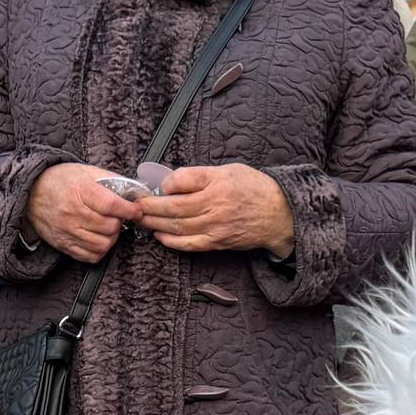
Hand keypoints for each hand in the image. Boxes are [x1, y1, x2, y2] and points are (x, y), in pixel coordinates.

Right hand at [25, 164, 141, 263]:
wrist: (32, 192)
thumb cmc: (61, 180)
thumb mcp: (85, 172)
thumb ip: (110, 180)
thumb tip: (134, 192)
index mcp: (80, 191)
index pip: (111, 205)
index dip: (129, 210)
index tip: (135, 211)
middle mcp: (72, 213)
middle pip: (109, 227)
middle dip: (119, 223)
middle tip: (117, 217)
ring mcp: (67, 231)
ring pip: (102, 244)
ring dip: (111, 238)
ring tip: (108, 229)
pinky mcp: (63, 244)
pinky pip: (90, 256)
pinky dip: (99, 250)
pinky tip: (98, 238)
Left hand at [139, 164, 295, 258]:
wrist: (278, 214)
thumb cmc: (254, 189)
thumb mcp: (230, 170)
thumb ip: (202, 175)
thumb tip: (172, 182)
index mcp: (219, 181)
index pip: (183, 180)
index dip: (165, 184)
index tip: (157, 185)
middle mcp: (216, 204)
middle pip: (174, 206)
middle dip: (150, 206)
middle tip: (136, 205)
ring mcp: (216, 225)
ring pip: (177, 226)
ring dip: (155, 223)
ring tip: (142, 219)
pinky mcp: (217, 241)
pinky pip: (189, 243)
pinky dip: (171, 241)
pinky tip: (160, 235)